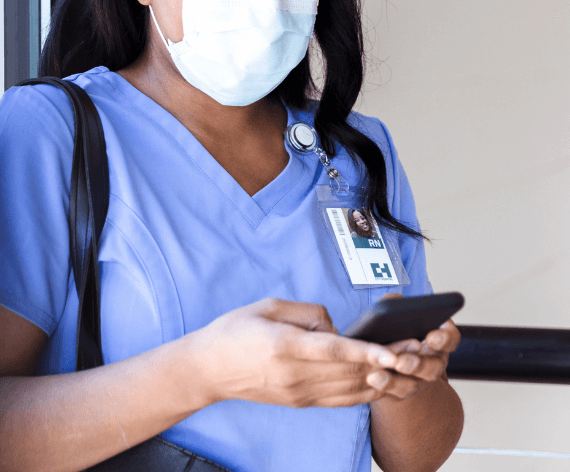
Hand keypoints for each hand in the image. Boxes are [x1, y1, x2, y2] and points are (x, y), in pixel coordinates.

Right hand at [189, 298, 400, 408]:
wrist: (209, 369)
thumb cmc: (235, 332)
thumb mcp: (267, 306)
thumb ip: (307, 313)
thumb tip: (335, 326)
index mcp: (285, 347)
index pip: (334, 350)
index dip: (368, 351)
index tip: (396, 350)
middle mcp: (296, 375)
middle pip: (351, 371)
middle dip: (389, 362)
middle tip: (419, 349)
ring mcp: (299, 393)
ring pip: (352, 390)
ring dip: (384, 379)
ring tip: (411, 366)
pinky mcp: (301, 402)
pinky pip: (341, 400)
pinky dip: (366, 393)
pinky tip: (384, 383)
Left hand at [368, 293, 460, 400]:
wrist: (390, 352)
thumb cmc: (396, 328)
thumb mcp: (398, 313)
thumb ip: (396, 304)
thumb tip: (394, 300)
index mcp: (439, 338)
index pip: (450, 339)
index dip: (445, 339)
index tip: (433, 336)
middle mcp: (434, 361)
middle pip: (433, 367)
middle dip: (417, 364)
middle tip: (401, 361)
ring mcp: (421, 379)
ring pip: (414, 384)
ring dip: (396, 381)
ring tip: (378, 375)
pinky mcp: (405, 390)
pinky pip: (397, 392)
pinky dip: (384, 386)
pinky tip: (371, 378)